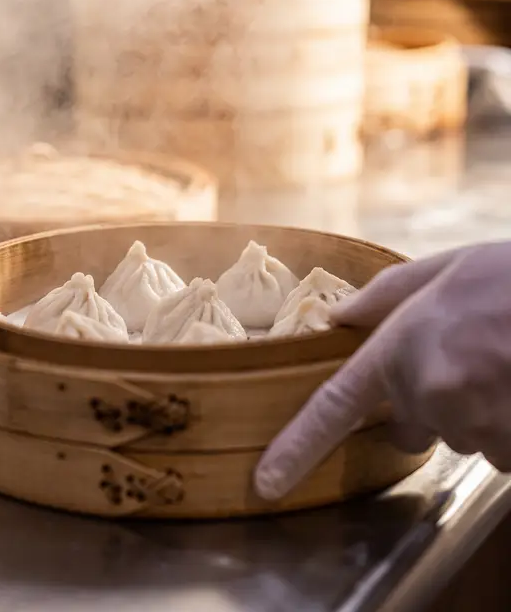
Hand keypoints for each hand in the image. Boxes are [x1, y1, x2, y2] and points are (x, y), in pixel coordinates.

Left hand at [254, 242, 510, 500]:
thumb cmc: (509, 277)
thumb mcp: (437, 271)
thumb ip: (379, 299)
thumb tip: (333, 318)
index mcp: (396, 351)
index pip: (332, 409)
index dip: (295, 448)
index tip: (265, 482)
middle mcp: (428, 395)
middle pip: (410, 425)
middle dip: (427, 401)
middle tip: (465, 356)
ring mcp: (477, 425)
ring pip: (461, 435)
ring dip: (475, 410)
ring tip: (501, 363)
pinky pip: (499, 449)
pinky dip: (505, 423)